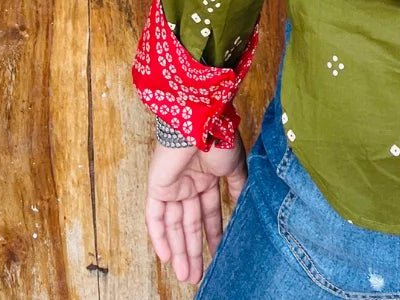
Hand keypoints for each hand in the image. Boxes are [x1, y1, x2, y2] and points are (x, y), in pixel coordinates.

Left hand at [145, 131, 246, 284]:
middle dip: (193, 250)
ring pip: (174, 225)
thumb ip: (237, 186)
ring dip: (179, 250)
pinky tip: (166, 257)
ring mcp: (172, 186)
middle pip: (189, 224)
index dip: (212, 234)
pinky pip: (155, 216)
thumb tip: (245, 205)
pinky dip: (159, 236)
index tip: (218, 253)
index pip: (208, 213)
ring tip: (186, 274)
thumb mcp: (235, 166)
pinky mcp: (157, 186)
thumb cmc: (220, 139)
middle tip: (197, 275)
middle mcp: (188, 184)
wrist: (202, 123)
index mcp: (207, 178)